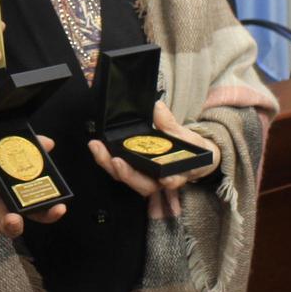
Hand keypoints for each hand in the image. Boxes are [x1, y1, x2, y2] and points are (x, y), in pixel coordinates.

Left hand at [0, 136, 65, 237]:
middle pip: (8, 223)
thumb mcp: (15, 156)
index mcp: (17, 201)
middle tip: (14, 218)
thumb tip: (47, 143)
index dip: (49, 214)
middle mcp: (0, 207)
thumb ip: (32, 150)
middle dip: (12, 222)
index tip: (59, 208)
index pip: (38, 214)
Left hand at [88, 102, 220, 195]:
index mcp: (176, 174)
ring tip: (97, 147)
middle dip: (126, 173)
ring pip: (125, 177)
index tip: (165, 179)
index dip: (168, 180)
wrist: (193, 157)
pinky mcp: (133, 168)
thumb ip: (170, 124)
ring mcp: (143, 176)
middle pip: (141, 184)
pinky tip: (97, 146)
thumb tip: (158, 108)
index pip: (171, 181)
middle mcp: (158, 180)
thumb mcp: (186, 136)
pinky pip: (118, 167)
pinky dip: (107, 158)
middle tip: (115, 160)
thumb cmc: (191, 149)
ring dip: (109, 164)